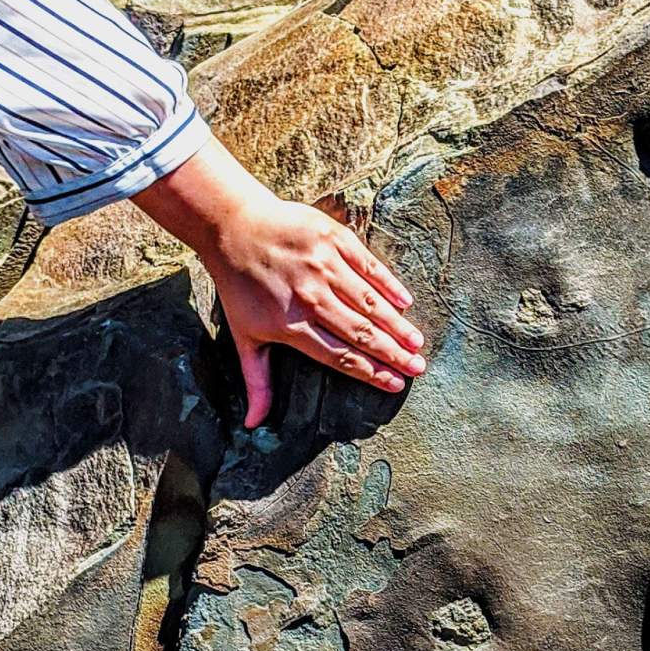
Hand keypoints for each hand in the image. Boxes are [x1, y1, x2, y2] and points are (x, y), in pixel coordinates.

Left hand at [132, 134, 423, 426]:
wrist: (231, 226)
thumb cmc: (239, 287)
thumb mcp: (244, 337)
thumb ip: (257, 382)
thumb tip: (252, 424)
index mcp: (291, 326)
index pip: (340, 356)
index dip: (370, 372)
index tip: (394, 384)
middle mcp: (311, 298)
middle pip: (360, 333)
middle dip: (392, 354)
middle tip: (418, 369)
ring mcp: (323, 266)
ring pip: (368, 302)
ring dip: (396, 325)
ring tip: (417, 343)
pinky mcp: (332, 238)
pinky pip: (367, 265)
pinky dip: (388, 284)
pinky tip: (405, 302)